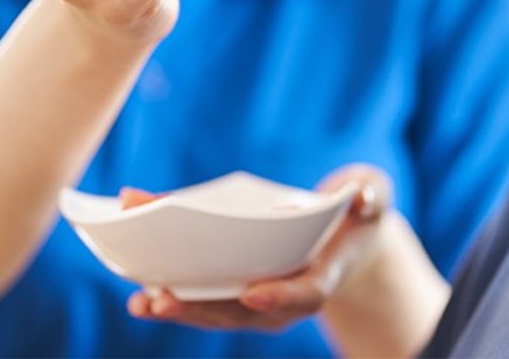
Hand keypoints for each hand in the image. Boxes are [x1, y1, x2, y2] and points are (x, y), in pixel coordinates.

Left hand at [124, 164, 391, 331]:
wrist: (344, 240)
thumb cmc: (356, 216)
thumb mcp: (373, 198)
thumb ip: (372, 196)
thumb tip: (364, 196)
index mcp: (321, 278)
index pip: (302, 294)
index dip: (279, 296)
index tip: (253, 293)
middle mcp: (285, 299)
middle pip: (242, 311)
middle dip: (200, 307)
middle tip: (160, 299)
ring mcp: (257, 300)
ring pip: (214, 311)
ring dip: (175, 305)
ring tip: (138, 299)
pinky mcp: (233, 291)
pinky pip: (200, 293)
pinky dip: (169, 285)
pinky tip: (136, 277)